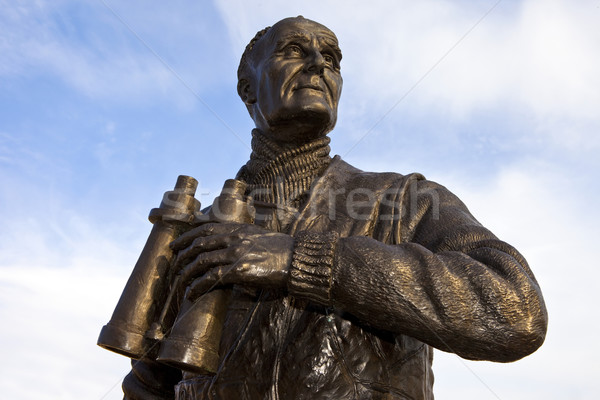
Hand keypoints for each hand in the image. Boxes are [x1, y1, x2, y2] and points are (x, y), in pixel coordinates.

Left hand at [170, 222, 293, 299]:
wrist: (296, 259)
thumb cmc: (279, 248)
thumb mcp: (257, 234)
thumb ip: (239, 235)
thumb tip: (225, 240)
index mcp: (237, 228)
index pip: (205, 228)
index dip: (187, 237)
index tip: (176, 245)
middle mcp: (234, 238)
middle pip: (199, 245)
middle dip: (182, 255)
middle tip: (174, 265)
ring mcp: (236, 254)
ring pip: (202, 262)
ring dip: (187, 272)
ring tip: (180, 281)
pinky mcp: (240, 270)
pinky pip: (212, 278)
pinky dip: (198, 285)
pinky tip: (192, 292)